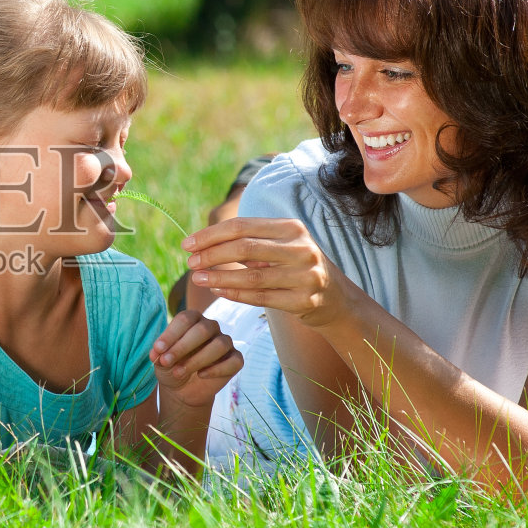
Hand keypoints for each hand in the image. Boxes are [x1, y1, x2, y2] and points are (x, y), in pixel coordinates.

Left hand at [150, 311, 241, 407]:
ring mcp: (225, 342)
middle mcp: (211, 327)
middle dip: (182, 347)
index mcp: (193, 319)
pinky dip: (217, 369)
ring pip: (219, 345)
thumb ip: (158, 354)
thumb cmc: (171, 367)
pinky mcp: (235, 360)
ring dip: (197, 360)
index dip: (171, 334)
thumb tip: (156, 352)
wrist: (182, 389)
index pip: (185, 319)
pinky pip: (234, 361)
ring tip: (179, 372)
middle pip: (202, 330)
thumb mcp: (160, 361)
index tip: (158, 350)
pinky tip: (201, 375)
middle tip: (166, 361)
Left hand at [183, 217, 348, 327]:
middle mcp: (301, 248)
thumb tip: (204, 242)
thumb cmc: (298, 269)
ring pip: (251, 276)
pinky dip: (235, 294)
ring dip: (219, 277)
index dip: (211, 235)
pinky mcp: (304, 300)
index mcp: (292, 228)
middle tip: (189, 262)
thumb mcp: (282, 247)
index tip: (188, 244)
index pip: (243, 226)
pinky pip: (261, 297)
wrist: (338, 300)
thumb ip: (252, 242)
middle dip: (211, 255)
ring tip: (197, 278)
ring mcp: (305, 275)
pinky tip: (217, 291)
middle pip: (245, 248)